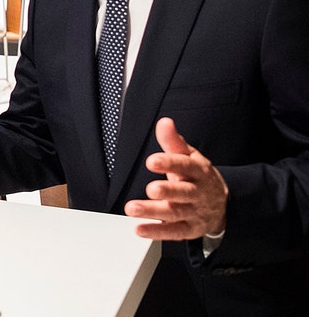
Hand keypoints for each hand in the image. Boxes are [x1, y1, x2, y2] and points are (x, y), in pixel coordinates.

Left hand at [124, 117, 227, 240]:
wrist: (223, 203)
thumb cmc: (198, 176)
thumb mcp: (189, 156)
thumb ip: (173, 141)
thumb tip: (164, 122)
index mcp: (198, 172)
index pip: (185, 166)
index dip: (169, 163)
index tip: (152, 161)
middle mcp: (198, 193)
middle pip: (184, 192)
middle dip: (168, 191)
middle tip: (151, 189)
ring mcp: (195, 212)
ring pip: (175, 213)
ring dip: (154, 212)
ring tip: (132, 209)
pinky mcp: (190, 229)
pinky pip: (174, 232)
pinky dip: (157, 232)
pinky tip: (139, 229)